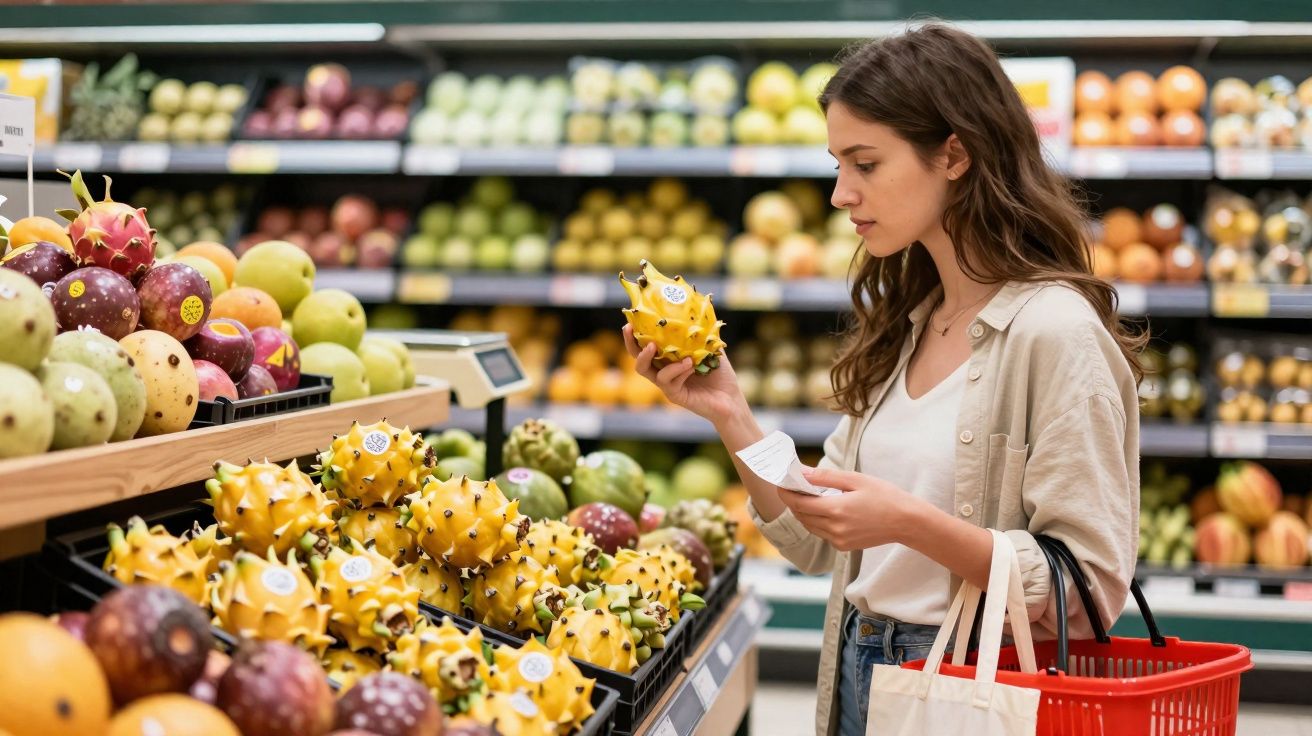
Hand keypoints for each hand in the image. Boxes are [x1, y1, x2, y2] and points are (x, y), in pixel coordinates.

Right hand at [622, 324, 748, 424]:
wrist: (731, 399)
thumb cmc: (721, 375)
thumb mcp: (710, 349)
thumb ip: (701, 334)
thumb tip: (698, 311)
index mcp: (668, 361)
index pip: (646, 347)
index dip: (635, 336)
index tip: (631, 322)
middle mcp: (664, 373)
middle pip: (638, 360)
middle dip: (631, 344)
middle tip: (631, 330)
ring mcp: (667, 385)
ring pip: (646, 371)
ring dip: (655, 357)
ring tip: (671, 351)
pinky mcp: (674, 395)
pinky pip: (668, 381)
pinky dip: (678, 370)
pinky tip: (691, 365)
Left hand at [778, 467, 931, 551]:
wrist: (907, 522)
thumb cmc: (885, 496)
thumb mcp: (856, 479)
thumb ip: (826, 477)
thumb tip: (802, 472)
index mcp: (837, 510)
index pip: (799, 503)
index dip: (786, 493)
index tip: (780, 482)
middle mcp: (835, 529)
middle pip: (801, 515)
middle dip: (793, 501)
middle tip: (791, 485)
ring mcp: (839, 540)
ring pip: (809, 526)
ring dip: (804, 511)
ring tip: (806, 495)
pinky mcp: (843, 547)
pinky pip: (821, 533)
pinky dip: (816, 521)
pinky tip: (823, 509)